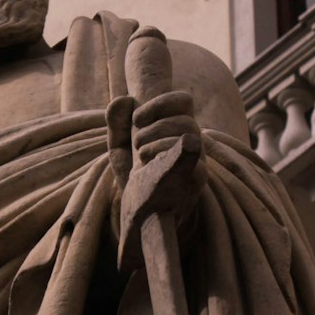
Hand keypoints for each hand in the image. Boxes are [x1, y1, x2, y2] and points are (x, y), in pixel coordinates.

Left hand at [107, 90, 204, 271]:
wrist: (140, 216)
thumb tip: (123, 98)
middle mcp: (192, 143)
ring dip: (158, 140)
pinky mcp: (195, 182)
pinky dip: (172, 154)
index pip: (183, 100)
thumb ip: (117, 124)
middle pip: (185, 117)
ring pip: (190, 133)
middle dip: (156, 125)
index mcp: (177, 130)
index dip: (162, 101)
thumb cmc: (137, 179)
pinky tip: (150, 162)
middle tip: (137, 143)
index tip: (137, 118)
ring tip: (142, 155)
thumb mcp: (119, 149)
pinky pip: (196, 162)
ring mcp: (197, 162)